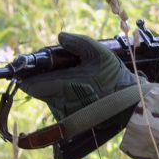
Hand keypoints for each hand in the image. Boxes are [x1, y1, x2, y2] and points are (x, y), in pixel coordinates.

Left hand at [15, 32, 136, 122]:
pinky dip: (64, 99)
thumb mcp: (100, 53)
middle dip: (45, 79)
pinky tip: (80, 93)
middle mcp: (60, 103)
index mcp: (62, 86)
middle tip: (62, 70)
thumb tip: (60, 36)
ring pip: (49, 98)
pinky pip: (59, 107)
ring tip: (75, 82)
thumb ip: (78, 42)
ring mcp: (65, 114)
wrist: (130, 104)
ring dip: (55, 89)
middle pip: (39, 90)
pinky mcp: (71, 122)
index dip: (27, 76)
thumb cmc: (115, 78)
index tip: (32, 68)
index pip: (29, 84)